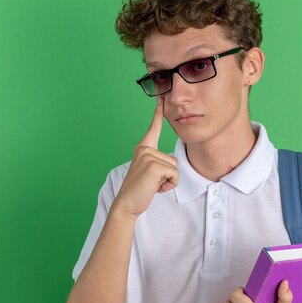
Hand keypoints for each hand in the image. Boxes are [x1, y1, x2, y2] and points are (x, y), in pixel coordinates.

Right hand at [112, 97, 179, 219]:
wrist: (126, 204)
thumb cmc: (139, 190)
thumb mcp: (149, 172)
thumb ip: (157, 162)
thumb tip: (170, 163)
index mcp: (143, 149)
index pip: (153, 128)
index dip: (158, 113)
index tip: (161, 98)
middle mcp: (145, 149)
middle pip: (173, 159)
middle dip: (167, 175)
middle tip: (151, 182)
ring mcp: (148, 156)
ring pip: (175, 168)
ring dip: (168, 181)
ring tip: (152, 185)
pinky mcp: (154, 166)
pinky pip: (175, 175)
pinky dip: (169, 185)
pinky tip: (155, 188)